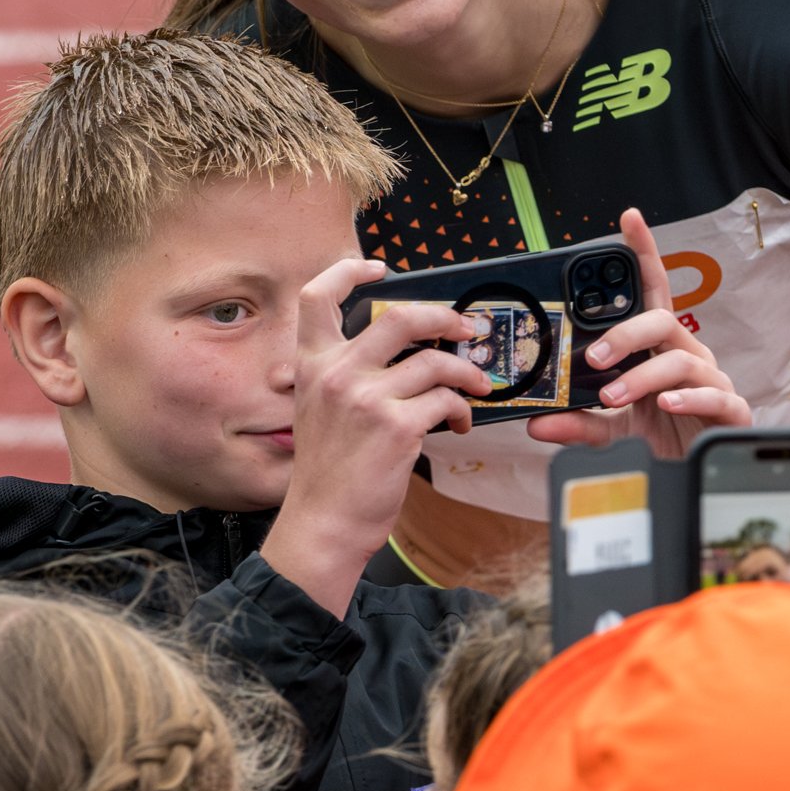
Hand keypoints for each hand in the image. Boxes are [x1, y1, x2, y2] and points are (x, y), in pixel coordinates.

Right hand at [261, 256, 491, 616]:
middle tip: (468, 331)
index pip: (317, 295)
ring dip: (466, 375)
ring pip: (436, 362)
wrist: (323, 522)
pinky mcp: (397, 426)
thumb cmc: (327, 474)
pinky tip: (459, 425)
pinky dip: (462, 410)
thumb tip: (403, 356)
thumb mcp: (318, 411)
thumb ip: (345, 377)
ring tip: (476, 391)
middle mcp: (337, 373)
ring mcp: (367, 398)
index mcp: (312, 365)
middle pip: (401, 316)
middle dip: (446, 318)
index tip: (379, 268)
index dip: (349, 271)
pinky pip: (446, 401)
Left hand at [527, 208, 752, 459]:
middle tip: (593, 358)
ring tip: (613, 395)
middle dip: (625, 334)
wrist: (694, 472)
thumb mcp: (612, 430)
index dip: (644, 253)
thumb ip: (579, 423)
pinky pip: (713, 395)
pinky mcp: (729, 409)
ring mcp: (711, 380)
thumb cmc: (661, 438)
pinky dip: (687, 398)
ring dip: (643, 376)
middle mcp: (688, 355)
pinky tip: (666, 404)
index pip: (652, 291)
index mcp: (660, 348)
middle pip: (662, 321)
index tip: (629, 219)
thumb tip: (538, 422)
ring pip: (681, 360)